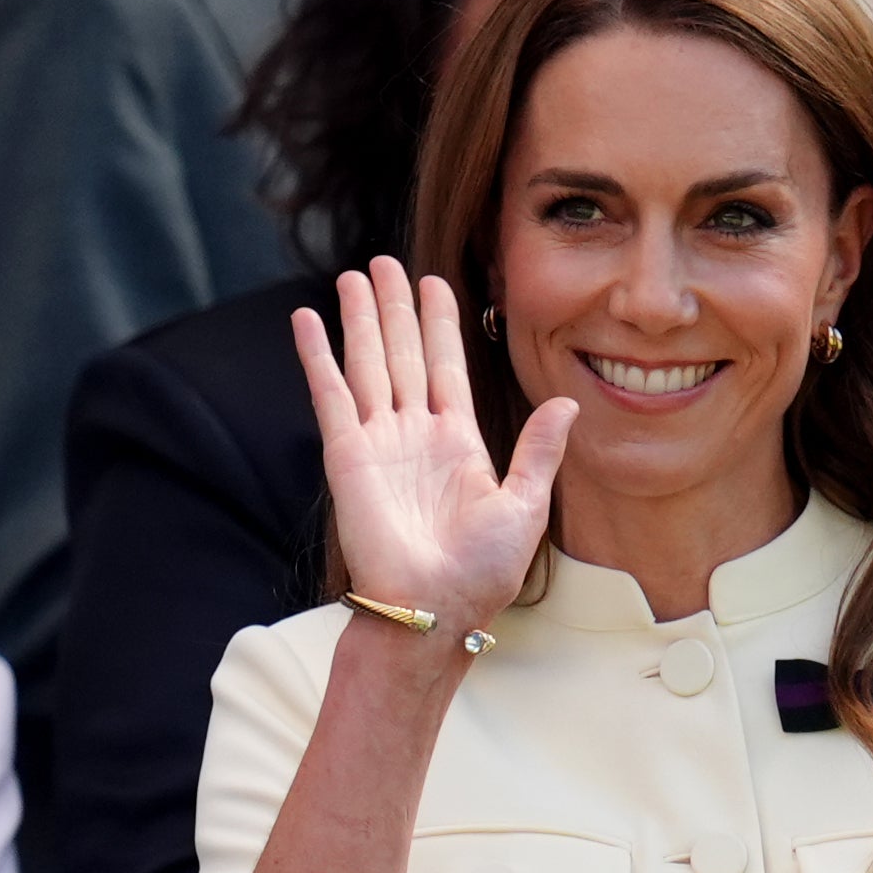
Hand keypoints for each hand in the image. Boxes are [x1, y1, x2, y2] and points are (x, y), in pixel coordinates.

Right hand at [293, 258, 577, 641]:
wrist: (434, 609)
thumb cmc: (481, 572)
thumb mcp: (524, 506)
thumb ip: (538, 450)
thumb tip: (566, 403)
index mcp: (459, 445)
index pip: (447, 368)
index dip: (441, 325)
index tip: (436, 284)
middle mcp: (416, 437)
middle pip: (403, 355)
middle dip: (396, 309)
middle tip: (387, 263)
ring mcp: (379, 443)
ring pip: (368, 363)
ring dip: (359, 319)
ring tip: (354, 274)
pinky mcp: (347, 454)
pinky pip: (330, 394)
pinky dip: (317, 356)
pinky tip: (307, 320)